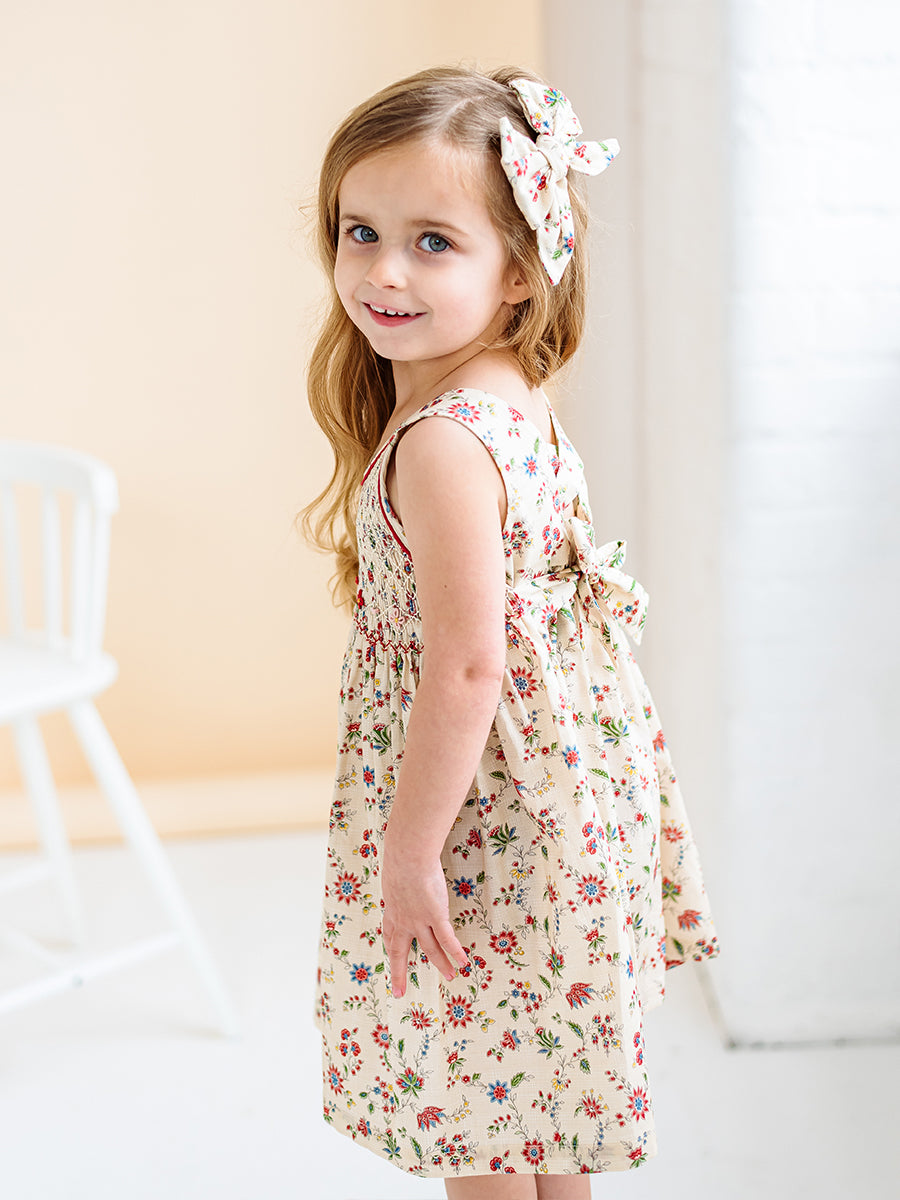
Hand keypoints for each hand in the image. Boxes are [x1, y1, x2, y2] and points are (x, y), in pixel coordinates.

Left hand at [381, 835, 468, 997]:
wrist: (408, 855)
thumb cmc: (402, 855)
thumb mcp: (394, 870)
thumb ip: (399, 875)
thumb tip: (401, 864)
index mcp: (393, 908)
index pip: (390, 933)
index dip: (392, 947)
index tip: (392, 957)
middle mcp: (404, 919)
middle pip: (400, 951)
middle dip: (399, 972)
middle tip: (399, 992)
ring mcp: (419, 920)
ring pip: (430, 948)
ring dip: (440, 963)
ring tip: (450, 976)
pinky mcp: (436, 915)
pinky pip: (447, 938)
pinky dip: (455, 952)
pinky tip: (463, 963)